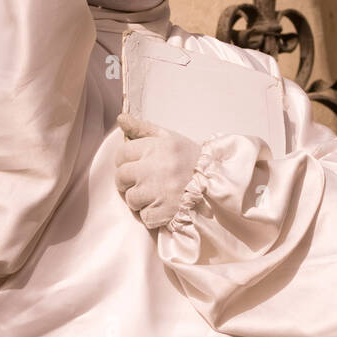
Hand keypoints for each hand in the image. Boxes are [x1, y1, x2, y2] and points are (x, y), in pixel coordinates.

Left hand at [114, 112, 201, 230]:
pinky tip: (163, 207)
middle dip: (129, 181)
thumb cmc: (190, 160)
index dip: (126, 161)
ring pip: (131, 199)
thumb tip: (121, 119)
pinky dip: (152, 215)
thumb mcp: (169, 138)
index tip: (136, 164)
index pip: (121, 154)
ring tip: (156, 194)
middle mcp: (153, 169)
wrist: (216, 184)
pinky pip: (144, 217)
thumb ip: (143, 128)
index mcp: (155, 148)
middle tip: (144, 181)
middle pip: (121, 177)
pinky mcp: (163, 213)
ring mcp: (157, 192)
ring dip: (140, 199)